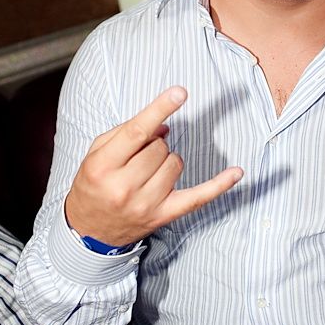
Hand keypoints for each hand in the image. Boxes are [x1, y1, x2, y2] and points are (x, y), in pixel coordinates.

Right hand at [65, 87, 242, 245]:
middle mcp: (124, 187)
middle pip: (160, 147)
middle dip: (154, 143)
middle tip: (138, 155)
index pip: (136, 133)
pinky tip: (237, 172)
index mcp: (103, 167)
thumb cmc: (93, 184)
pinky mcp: (164, 216)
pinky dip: (219, 185)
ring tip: (148, 170)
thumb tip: (164, 124)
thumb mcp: (97, 153)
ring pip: (176, 162)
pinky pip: (199, 197)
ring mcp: (146, 204)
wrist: (88, 232)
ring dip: (167, 159)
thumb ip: (126, 132)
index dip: (160, 109)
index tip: (180, 92)